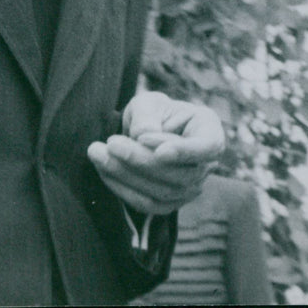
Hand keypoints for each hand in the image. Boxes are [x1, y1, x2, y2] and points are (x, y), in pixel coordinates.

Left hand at [87, 90, 224, 214]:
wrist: (145, 131)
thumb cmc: (152, 112)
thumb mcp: (148, 103)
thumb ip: (147, 116)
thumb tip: (144, 136)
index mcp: (209, 132)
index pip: (207, 147)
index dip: (184, 151)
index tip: (156, 148)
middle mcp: (206, 165)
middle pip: (180, 174)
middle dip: (141, 160)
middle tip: (110, 143)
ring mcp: (191, 188)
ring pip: (162, 192)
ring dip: (126, 175)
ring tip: (98, 153)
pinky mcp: (170, 203)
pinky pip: (148, 204)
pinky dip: (123, 189)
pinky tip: (103, 171)